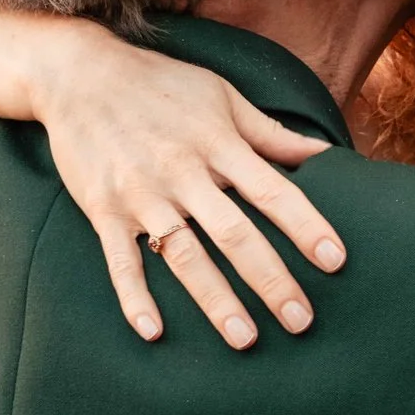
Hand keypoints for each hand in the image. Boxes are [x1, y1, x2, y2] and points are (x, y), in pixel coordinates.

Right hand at [36, 34, 344, 347]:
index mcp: (217, 143)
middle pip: (234, 234)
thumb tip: (328, 154)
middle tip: (302, 321)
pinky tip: (152, 331)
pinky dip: (134, 296)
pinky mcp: (103, 209)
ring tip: (245, 339)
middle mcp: (182, 171)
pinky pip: (120, 260)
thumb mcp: (222, 97)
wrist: (78, 74)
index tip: (335, 260)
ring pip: (184, 255)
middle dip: (271, 281)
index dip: (305, 226)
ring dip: (215, 301)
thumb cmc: (161, 85)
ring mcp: (141, 194)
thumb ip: (272, 134)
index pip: (272, 191)